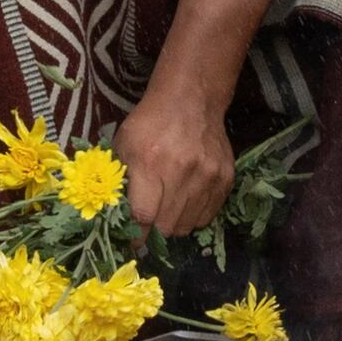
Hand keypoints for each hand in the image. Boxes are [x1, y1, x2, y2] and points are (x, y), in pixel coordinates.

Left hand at [112, 90, 238, 241]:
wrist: (191, 100)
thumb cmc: (150, 123)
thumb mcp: (123, 145)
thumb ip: (119, 181)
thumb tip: (116, 217)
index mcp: (150, 162)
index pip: (143, 216)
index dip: (136, 234)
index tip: (131, 240)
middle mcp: (182, 171)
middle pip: (166, 226)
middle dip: (154, 231)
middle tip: (148, 224)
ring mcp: (208, 176)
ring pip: (187, 226)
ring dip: (173, 225)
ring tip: (166, 211)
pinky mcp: (225, 179)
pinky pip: (206, 216)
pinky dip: (193, 216)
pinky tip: (185, 202)